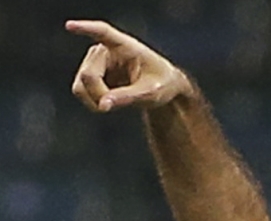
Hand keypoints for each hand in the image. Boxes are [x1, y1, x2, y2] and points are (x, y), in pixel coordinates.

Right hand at [66, 20, 194, 111]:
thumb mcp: (152, 93)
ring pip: (80, 87)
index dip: (85, 29)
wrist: (162, 87)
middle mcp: (104, 50)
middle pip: (89, 75)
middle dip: (101, 95)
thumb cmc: (162, 83)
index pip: (103, 33)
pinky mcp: (89, 74)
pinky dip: (93, 103)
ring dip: (95, 101)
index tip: (70, 26)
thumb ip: (128, 97)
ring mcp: (94, 61)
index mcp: (125, 45)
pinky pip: (81, 92)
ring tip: (118, 103)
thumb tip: (103, 105)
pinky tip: (110, 102)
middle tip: (121, 103)